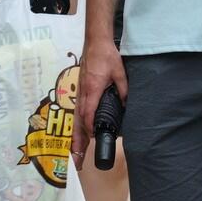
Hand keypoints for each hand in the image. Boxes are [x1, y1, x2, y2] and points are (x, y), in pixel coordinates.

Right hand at [73, 36, 126, 171]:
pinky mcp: (80, 89)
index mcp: (92, 89)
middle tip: (76, 159)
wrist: (95, 41)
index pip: (88, 113)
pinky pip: (77, 110)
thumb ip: (123, 89)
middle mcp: (83, 93)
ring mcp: (80, 91)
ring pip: (75, 117)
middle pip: (77, 121)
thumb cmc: (106, 55)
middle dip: (77, 141)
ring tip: (74, 152)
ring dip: (75, 135)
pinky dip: (76, 124)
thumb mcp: (119, 72)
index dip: (90, 128)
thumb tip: (127, 105)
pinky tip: (78, 132)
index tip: (94, 139)